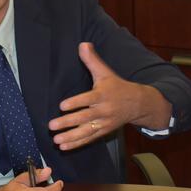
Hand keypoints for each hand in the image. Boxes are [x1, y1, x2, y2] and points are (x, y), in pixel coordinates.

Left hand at [48, 42, 171, 150]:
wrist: (138, 104)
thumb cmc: (117, 86)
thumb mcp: (105, 72)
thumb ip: (92, 60)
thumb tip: (83, 44)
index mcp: (102, 95)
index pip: (88, 99)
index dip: (76, 103)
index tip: (62, 105)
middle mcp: (103, 110)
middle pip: (84, 118)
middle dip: (68, 122)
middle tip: (52, 125)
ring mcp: (104, 123)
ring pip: (86, 131)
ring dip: (70, 137)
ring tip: (56, 140)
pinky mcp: (103, 131)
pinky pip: (89, 138)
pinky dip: (77, 144)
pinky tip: (64, 146)